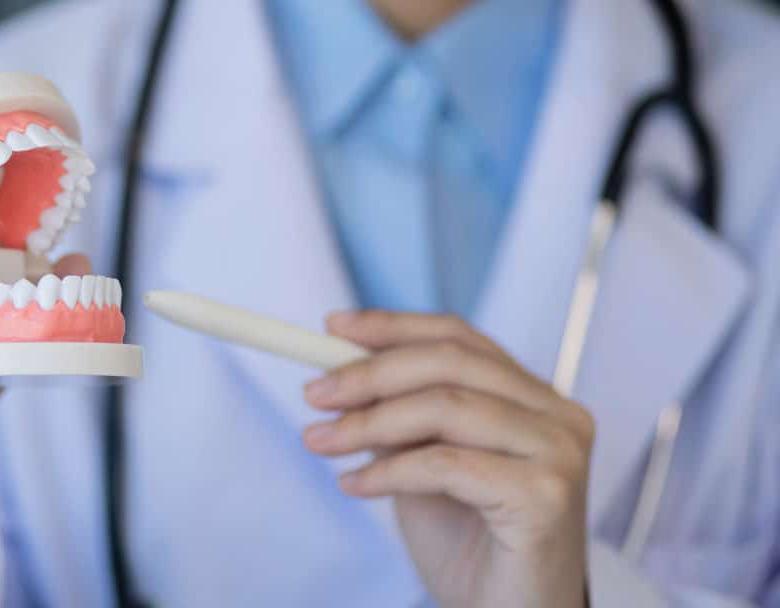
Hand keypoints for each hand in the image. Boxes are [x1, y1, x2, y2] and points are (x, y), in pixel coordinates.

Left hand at [302, 311, 593, 607]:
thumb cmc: (472, 547)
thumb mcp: (423, 466)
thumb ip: (399, 418)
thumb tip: (340, 375)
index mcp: (532, 398)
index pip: (459, 338)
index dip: (393, 326)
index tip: (332, 328)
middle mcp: (557, 416)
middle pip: (450, 363)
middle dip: (369, 374)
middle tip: (315, 393)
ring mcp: (558, 452)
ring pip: (446, 407)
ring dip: (369, 423)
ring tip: (322, 442)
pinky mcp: (546, 495)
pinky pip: (446, 464)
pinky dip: (388, 471)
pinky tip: (355, 485)